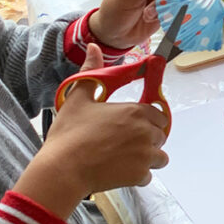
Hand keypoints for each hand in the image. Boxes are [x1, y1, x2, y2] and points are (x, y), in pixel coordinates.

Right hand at [13, 44, 170, 218]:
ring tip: (123, 157)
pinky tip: (118, 171)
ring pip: (159, 157)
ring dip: (147, 158)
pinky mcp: (140, 175)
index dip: (147, 120)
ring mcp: (146, 155)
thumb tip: (95, 48)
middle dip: (147, 138)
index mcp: (135, 112)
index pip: (159, 114)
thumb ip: (91, 73)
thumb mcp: (78, 99)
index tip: (132, 125)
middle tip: (123, 142)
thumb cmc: (70, 133)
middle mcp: (146, 132)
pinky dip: (137, 175)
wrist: (63, 169)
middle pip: (160, 135)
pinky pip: (148, 175)